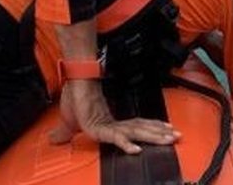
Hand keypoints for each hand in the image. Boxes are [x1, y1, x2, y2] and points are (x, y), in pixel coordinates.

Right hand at [48, 78, 179, 153]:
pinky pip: (115, 138)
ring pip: (135, 133)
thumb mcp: (69, 123)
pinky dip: (126, 143)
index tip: (166, 131)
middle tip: (178, 136)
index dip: (151, 130)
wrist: (71, 82)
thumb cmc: (73, 99)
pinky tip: (136, 149)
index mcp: (110, 123)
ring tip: (169, 139)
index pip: (135, 128)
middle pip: (141, 130)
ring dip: (153, 136)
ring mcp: (108, 125)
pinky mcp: (100, 127)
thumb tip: (53, 139)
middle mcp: (113, 123)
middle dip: (160, 134)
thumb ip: (66, 132)